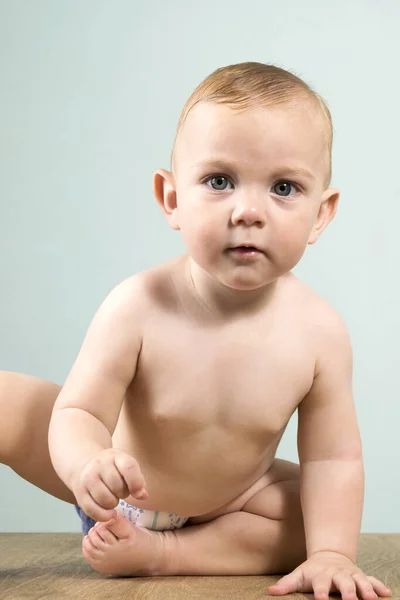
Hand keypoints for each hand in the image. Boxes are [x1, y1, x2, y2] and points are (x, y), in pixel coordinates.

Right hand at [72, 448, 147, 520]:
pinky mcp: (79, 493)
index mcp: (115, 456)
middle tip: (121, 491)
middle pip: (117, 486)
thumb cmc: (111, 468)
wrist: (83, 464)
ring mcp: (88, 478)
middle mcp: (99, 465)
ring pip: (106, 500)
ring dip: (113, 504)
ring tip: (113, 498)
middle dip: (124, 493)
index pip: (129, 467)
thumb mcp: (125, 466)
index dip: (137, 483)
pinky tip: (109, 513)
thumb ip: (137, 480)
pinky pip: (93, 510)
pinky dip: (104, 516)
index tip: (139, 493)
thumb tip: (144, 496)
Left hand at [266, 551, 391, 599]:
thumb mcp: (299, 575)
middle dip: (348, 592)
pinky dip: (379, 586)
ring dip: (366, 589)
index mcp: (321, 575)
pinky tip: (387, 593)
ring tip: (371, 599)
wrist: (329, 555)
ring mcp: (351, 575)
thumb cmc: (312, 571)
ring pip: (360, 581)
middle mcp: (337, 575)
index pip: (320, 585)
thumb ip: (286, 585)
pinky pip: (372, 580)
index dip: (321, 593)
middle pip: (343, 583)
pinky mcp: (361, 576)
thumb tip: (270, 592)